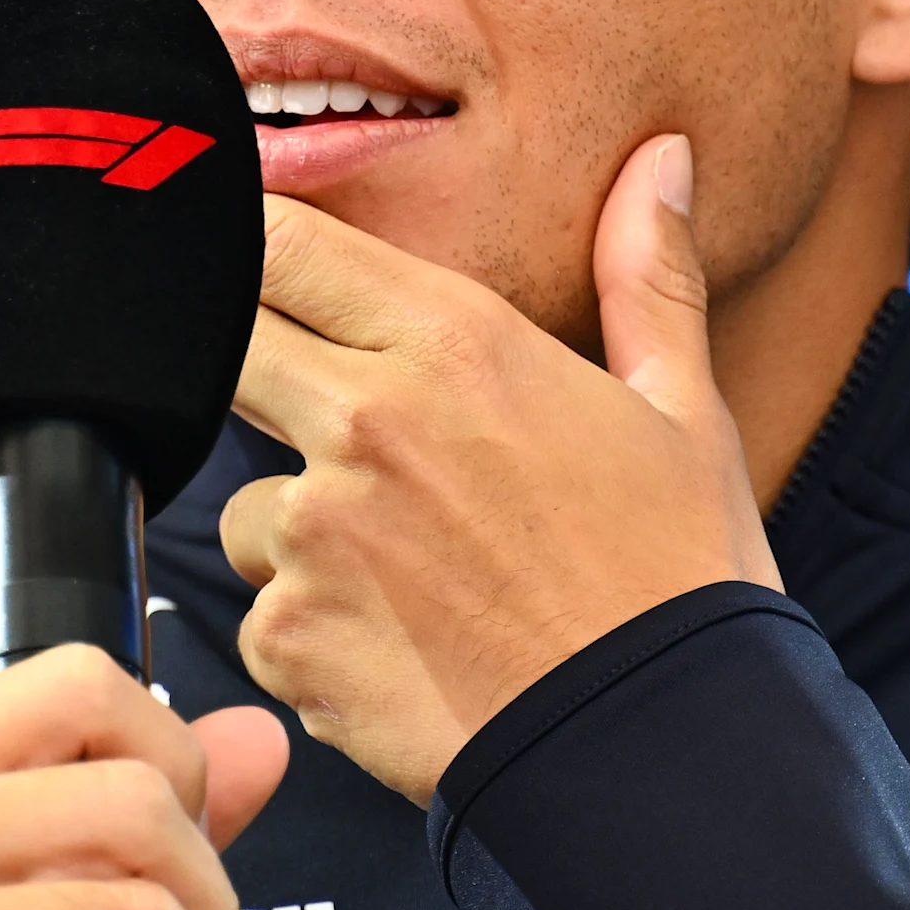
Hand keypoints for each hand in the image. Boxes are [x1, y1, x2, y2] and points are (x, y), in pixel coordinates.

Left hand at [221, 134, 779, 800]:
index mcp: (453, 341)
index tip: (272, 278)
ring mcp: (316, 532)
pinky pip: (263, 618)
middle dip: (264, 378)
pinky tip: (405, 652)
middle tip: (340, 434)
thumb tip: (663, 160)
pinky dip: (314, 638)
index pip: (283, 241)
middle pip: (229, 346)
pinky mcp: (291, 637)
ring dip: (300, 536)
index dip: (261, 252)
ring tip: (415, 581)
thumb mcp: (681, 409)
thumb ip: (646, 272)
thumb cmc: (679, 582)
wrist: (662, 749)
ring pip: (246, 506)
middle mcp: (365, 419)